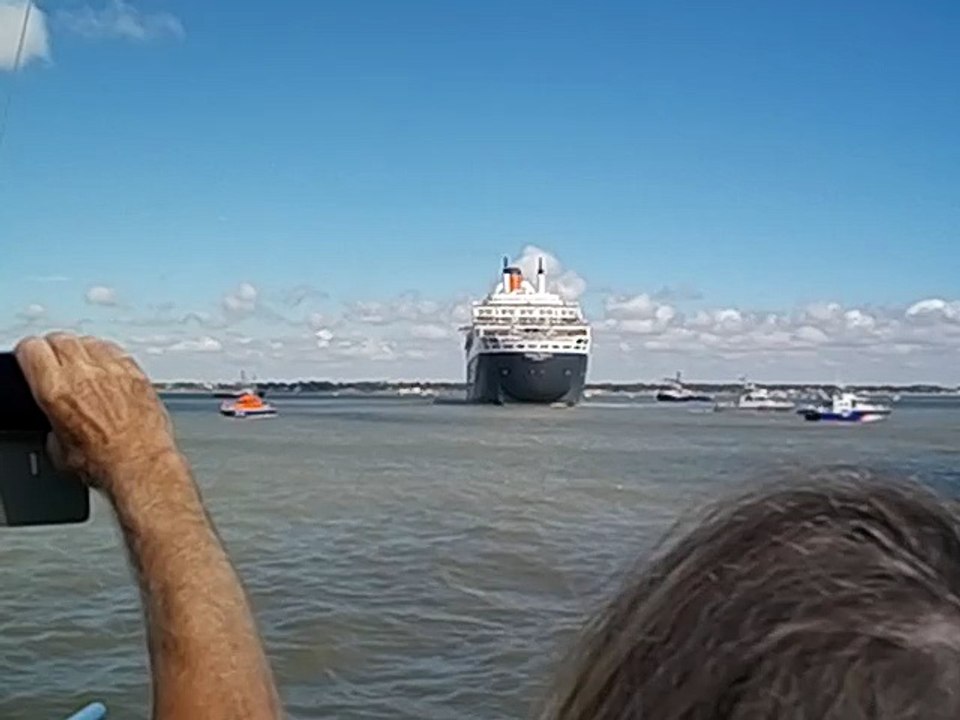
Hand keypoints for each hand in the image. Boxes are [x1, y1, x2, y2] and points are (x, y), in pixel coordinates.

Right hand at [15, 332, 177, 495]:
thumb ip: (52, 419)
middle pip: (61, 339)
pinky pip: (116, 351)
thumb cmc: (103, 463)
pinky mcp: (137, 373)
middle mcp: (84, 374)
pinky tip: (109, 370)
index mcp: (56, 390)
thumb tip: (57, 416)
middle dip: (55, 350)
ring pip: (89, 341)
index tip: (33, 361)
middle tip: (56, 363)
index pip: (32, 348)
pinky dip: (108, 356)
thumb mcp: (58, 447)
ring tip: (83, 366)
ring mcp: (113, 370)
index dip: (30, 355)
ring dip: (82, 351)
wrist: (140, 466)